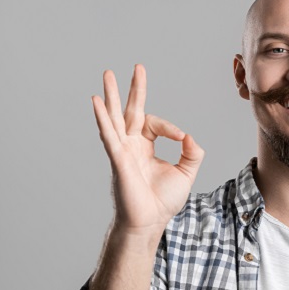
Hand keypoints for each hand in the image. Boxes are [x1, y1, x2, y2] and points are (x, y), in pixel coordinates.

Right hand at [92, 64, 203, 232]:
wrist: (150, 222)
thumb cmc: (163, 201)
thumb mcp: (186, 173)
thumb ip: (192, 153)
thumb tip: (189, 135)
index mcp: (145, 146)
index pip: (155, 124)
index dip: (170, 127)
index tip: (182, 139)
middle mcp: (131, 145)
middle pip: (131, 110)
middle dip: (134, 89)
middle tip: (137, 67)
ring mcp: (122, 150)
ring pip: (115, 117)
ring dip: (111, 96)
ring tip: (107, 74)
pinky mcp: (117, 159)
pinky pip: (109, 135)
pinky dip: (102, 118)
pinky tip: (96, 102)